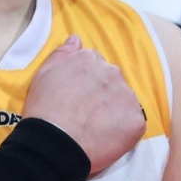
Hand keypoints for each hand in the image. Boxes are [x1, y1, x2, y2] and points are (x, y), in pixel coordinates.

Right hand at [24, 35, 146, 175]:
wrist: (54, 143)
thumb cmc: (44, 108)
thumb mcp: (44, 73)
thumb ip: (62, 53)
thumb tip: (76, 38)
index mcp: (90, 59)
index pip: (95, 66)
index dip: (86, 83)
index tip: (77, 97)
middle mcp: (112, 72)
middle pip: (112, 81)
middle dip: (102, 94)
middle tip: (86, 114)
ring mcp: (127, 95)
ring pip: (124, 101)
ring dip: (114, 111)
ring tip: (95, 128)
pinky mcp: (136, 120)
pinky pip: (133, 123)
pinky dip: (123, 130)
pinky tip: (105, 138)